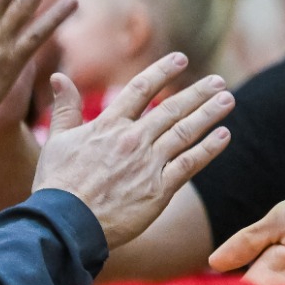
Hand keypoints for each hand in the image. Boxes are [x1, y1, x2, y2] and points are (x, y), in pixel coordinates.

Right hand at [33, 54, 234, 248]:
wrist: (64, 226)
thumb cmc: (57, 186)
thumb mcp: (56, 142)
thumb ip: (64, 109)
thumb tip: (58, 77)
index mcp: (108, 126)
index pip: (141, 89)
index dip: (163, 71)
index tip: (181, 59)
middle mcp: (133, 140)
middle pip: (172, 109)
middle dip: (198, 93)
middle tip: (218, 81)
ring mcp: (148, 163)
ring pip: (186, 132)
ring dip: (209, 114)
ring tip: (228, 100)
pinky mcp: (159, 189)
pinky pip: (190, 163)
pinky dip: (209, 148)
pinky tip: (224, 136)